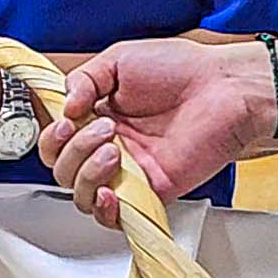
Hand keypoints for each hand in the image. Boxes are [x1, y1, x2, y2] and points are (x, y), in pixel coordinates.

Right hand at [45, 38, 276, 227]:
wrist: (225, 89)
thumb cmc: (182, 70)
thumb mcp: (119, 59)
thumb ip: (83, 79)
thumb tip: (64, 109)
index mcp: (98, 117)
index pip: (57, 141)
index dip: (53, 136)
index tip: (68, 120)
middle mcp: (109, 147)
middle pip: (62, 170)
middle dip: (73, 150)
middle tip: (104, 128)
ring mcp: (129, 173)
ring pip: (80, 194)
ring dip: (85, 173)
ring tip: (112, 149)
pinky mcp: (151, 192)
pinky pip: (114, 217)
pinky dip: (103, 209)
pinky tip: (109, 189)